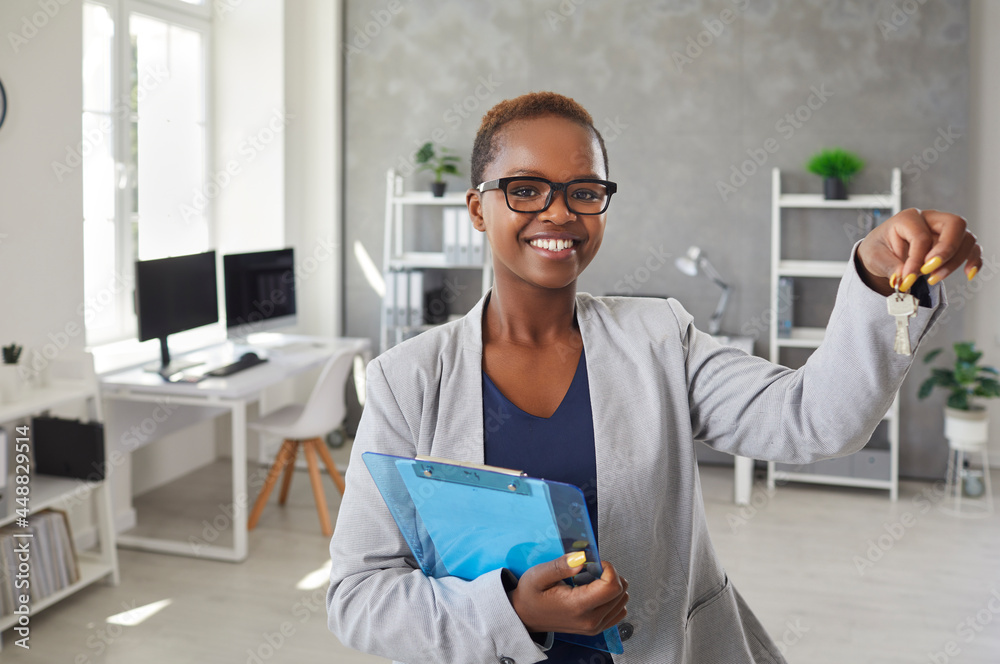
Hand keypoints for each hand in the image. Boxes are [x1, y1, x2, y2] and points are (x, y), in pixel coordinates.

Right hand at [509, 553, 627, 635]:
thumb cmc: (530, 596)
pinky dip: (613, 598)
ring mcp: (594, 626)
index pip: (612, 586)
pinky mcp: (596, 628)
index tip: (595, 563)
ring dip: (612, 585)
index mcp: (577, 606)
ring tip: (592, 581)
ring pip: (622, 600)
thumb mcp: (538, 575)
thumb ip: (560, 566)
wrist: (525, 617)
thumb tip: (582, 559)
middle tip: (591, 570)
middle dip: (610, 574)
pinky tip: (596, 592)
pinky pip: (618, 611)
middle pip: (620, 592)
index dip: (609, 568)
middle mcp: (590, 620)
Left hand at [856, 208, 982, 296]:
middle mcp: (930, 219)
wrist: (882, 255)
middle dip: (946, 250)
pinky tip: (968, 274)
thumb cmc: (878, 251)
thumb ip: (888, 267)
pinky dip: (974, 261)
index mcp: (908, 218)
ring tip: (933, 279)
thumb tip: (902, 277)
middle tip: (929, 271)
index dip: (916, 259)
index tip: (907, 278)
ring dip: (955, 261)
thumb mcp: (874, 258)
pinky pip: (972, 249)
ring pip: (966, 238)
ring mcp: (944, 231)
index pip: (921, 236)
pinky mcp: (953, 244)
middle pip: (955, 225)